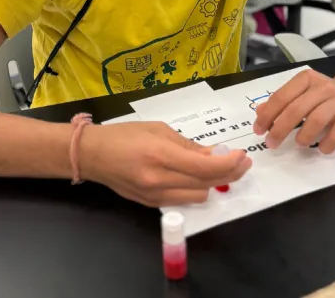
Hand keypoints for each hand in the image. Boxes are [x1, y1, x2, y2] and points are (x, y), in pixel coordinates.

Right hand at [78, 122, 251, 206]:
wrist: (92, 155)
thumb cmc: (124, 135)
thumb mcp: (159, 130)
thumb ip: (189, 145)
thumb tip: (216, 153)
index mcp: (160, 155)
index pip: (204, 166)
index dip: (228, 163)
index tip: (242, 156)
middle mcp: (158, 179)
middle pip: (206, 183)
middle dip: (229, 173)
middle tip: (241, 162)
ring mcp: (154, 196)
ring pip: (198, 196)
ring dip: (212, 183)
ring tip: (219, 169)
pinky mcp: (151, 205)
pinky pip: (183, 200)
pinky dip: (195, 189)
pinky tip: (198, 177)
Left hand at [252, 69, 334, 153]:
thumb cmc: (324, 94)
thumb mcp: (302, 91)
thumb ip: (282, 101)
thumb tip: (260, 112)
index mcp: (306, 79)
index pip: (281, 97)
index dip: (267, 116)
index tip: (259, 130)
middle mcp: (322, 87)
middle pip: (296, 110)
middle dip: (279, 129)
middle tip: (272, 143)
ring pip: (316, 120)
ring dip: (303, 136)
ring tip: (298, 144)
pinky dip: (325, 144)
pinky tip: (320, 148)